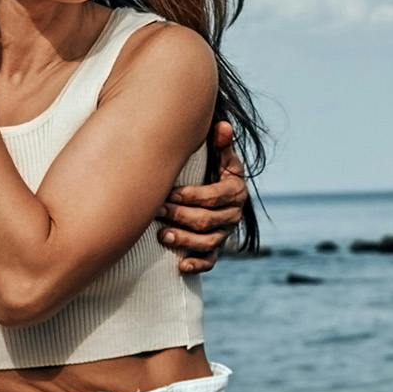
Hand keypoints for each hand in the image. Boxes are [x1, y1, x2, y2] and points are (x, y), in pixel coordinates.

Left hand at [157, 120, 247, 273]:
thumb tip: (223, 125)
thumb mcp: (219, 156)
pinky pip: (210, 262)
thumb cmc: (210, 169)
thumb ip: (221, 143)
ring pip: (208, 243)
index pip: (215, 197)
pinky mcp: (215, 250)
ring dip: (185, 241)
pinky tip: (180, 266)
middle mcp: (233, 214)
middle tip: (157, 210)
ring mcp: (224, 234)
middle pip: (208, 221)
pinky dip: (196, 265)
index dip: (191, 196)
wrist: (212, 192)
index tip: (169, 192)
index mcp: (235, 191)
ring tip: (162, 235)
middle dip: (181, 216)